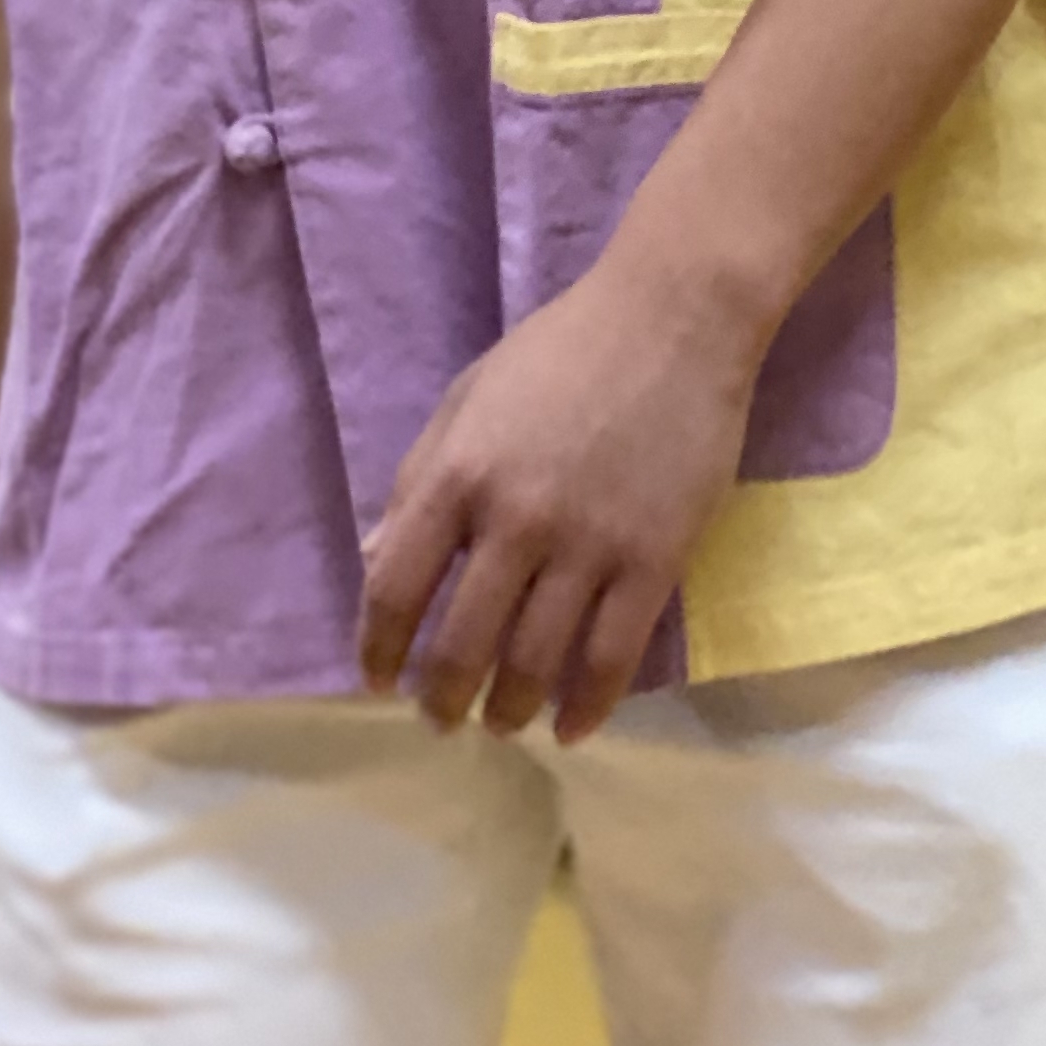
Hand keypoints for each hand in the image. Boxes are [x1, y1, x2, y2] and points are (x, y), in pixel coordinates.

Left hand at [356, 249, 761, 743]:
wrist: (673, 318)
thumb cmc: (561, 350)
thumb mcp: (468, 396)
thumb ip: (418, 479)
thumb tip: (372, 558)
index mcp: (458, 472)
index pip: (395, 586)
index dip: (378, 647)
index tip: (377, 680)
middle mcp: (516, 518)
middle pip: (464, 643)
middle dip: (444, 696)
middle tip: (442, 718)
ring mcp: (588, 545)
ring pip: (537, 664)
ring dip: (511, 710)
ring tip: (502, 723)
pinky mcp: (654, 562)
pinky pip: (612, 659)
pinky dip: (587, 707)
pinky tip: (570, 727)